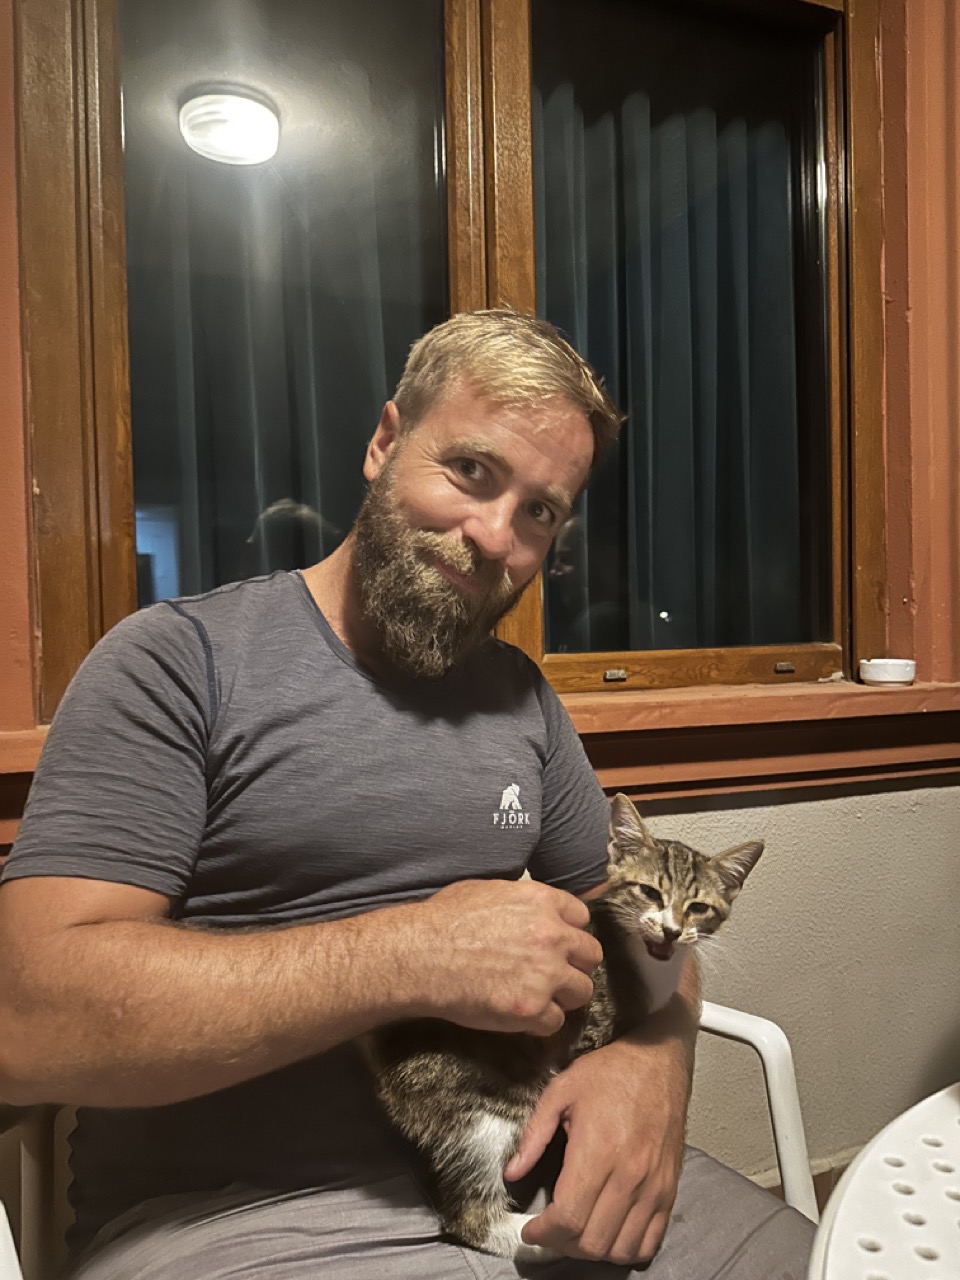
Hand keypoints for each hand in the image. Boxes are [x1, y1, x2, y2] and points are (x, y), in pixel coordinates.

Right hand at [409, 879, 601, 1035]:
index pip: (581, 918)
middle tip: (553, 973)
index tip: (557, 944)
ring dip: (563, 995)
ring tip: (539, 997)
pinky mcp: (532, 1008)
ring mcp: (546, 974)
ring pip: (582, 991)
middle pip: (591, 955)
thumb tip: (533, 909)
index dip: (569, 932)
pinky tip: (521, 1015)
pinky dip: (540, 1022)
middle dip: (574, 964)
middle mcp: (553, 935)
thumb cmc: (444, 919)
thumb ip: (523, 900)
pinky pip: (555, 1022)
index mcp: (543, 901)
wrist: (421, 955)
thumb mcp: (489, 890)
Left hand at [504, 1033, 689, 1264]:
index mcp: (598, 1149)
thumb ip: (534, 1134)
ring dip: (593, 1251)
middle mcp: (630, 1174)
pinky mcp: (670, 1188)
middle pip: (593, 1241)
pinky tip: (609, 1231)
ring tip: (576, 1233)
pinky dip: (627, 1248)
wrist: (658, 1058)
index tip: (530, 1230)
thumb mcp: (561, 1089)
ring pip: (621, 1249)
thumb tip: (513, 1172)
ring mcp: (653, 1185)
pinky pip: (651, 1241)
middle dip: (563, 1244)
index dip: (543, 1233)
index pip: (569, 1217)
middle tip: (550, 1230)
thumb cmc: (611, 1071)